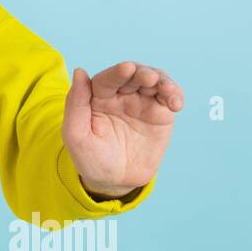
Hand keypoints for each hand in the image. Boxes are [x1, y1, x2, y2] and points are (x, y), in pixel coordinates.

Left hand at [62, 61, 183, 196]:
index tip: (126, 68)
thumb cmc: (91, 158)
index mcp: (98, 97)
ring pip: (155, 82)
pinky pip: (169, 99)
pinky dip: (175, 95)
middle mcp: (121, 95)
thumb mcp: (76, 135)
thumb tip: (79, 71)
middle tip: (148, 78)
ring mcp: (142, 103)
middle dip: (142, 73)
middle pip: (134, 75)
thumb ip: (76, 104)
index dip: (117, 72)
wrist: (115, 182)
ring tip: (167, 90)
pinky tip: (175, 103)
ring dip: (163, 81)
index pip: (107, 78)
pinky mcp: (161, 114)